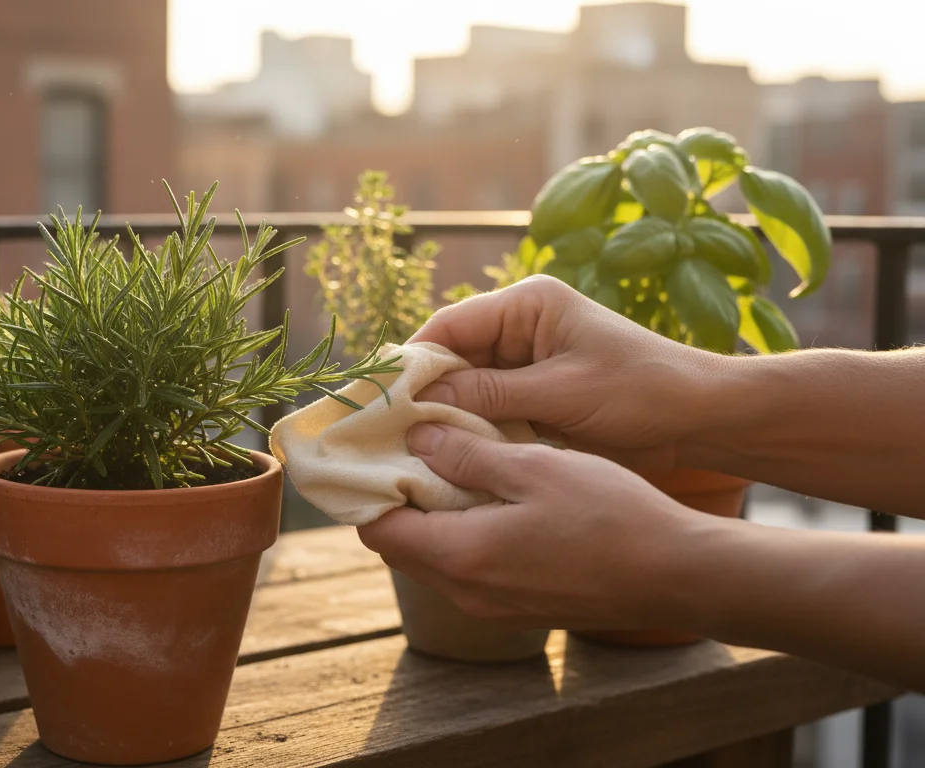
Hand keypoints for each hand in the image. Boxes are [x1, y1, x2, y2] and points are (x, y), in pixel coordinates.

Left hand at [357, 421, 714, 630]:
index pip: (378, 530)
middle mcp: (467, 592)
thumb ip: (467, 455)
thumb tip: (417, 438)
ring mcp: (494, 606)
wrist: (679, 575)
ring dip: (430, 518)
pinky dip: (461, 535)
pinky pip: (468, 570)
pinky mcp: (520, 607)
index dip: (367, 490)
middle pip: (401, 547)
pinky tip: (489, 497)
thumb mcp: (533, 468)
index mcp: (461, 557)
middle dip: (394, 500)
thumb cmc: (610, 515)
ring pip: (434, 559)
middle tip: (408, 448)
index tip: (373, 450)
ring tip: (449, 464)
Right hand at [410, 275, 721, 471]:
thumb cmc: (640, 392)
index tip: (380, 399)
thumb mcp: (561, 393)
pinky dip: (471, 430)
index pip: (449, 325)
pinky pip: (488, 408)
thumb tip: (422, 405)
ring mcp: (526, 361)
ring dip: (446, 416)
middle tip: (387, 433)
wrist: (700, 419)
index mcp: (527, 304)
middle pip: (451, 357)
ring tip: (410, 449)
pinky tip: (449, 456)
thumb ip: (490, 396)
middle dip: (424, 393)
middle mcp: (520, 326)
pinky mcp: (534, 393)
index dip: (412, 361)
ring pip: (465, 387)